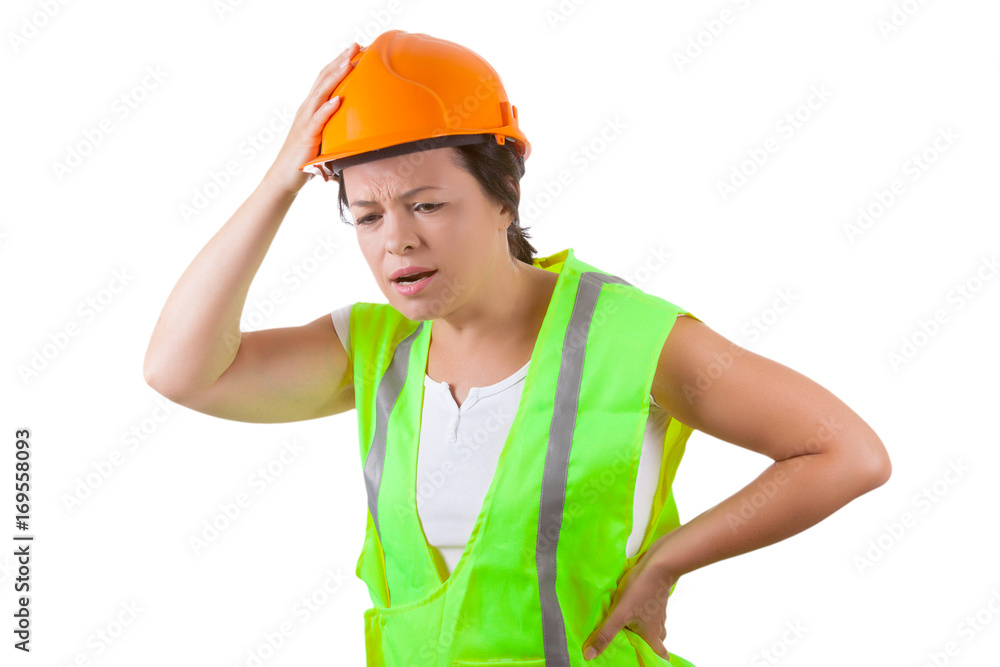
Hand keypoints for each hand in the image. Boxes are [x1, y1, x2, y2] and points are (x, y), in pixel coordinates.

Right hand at [264, 42, 360, 195]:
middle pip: (324, 79)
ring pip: (321, 94)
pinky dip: (326, 109)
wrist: (285, 177)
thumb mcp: (325, 137)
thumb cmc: (307, 158)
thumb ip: (337, 127)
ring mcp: (306, 121)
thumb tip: (360, 126)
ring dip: (335, 77)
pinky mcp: (306, 137)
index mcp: (312, 107)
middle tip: (356, 45)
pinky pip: (317, 121)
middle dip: (340, 60)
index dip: (340, 62)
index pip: (327, 79)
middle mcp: (307, 109)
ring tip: (349, 62)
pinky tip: (337, 100)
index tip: (357, 49)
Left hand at [582, 542, 678, 661]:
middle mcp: (657, 626)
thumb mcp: (619, 614)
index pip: (658, 656)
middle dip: (647, 646)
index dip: (652, 661)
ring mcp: (658, 612)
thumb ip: (605, 634)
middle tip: (633, 646)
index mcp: (651, 635)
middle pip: (657, 643)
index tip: (642, 661)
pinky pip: (651, 613)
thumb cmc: (640, 590)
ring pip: (654, 628)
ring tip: (629, 629)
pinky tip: (632, 608)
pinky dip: (643, 616)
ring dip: (645, 631)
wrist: (658, 565)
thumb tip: (590, 655)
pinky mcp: (655, 599)